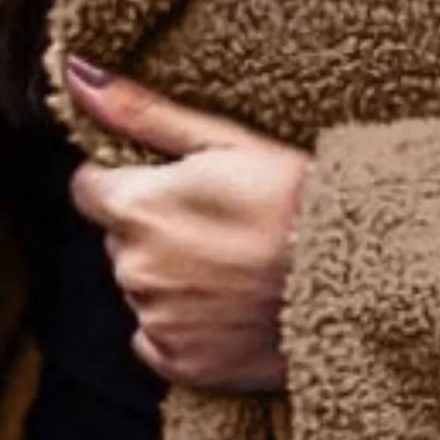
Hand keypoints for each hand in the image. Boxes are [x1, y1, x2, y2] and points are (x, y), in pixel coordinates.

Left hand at [63, 54, 313, 392]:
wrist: (362, 280)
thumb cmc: (305, 201)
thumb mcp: (231, 143)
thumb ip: (145, 113)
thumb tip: (77, 75)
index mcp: (138, 206)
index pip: (90, 188)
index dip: (134, 183)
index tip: (183, 188)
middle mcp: (134, 267)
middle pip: (121, 240)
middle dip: (159, 231)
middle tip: (226, 227)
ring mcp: (157, 320)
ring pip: (144, 289)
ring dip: (176, 279)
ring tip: (239, 268)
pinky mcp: (182, 363)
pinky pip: (160, 341)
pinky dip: (187, 327)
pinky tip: (233, 309)